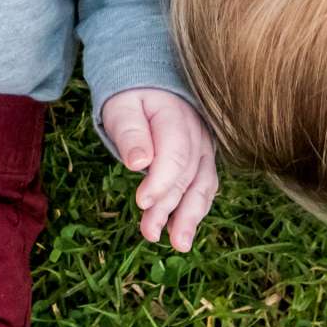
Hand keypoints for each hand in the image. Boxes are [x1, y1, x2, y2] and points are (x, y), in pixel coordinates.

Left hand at [100, 88, 218, 251]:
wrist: (151, 82)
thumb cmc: (131, 96)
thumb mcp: (122, 106)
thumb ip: (130, 132)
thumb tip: (138, 163)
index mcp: (177, 117)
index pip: (174, 155)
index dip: (160, 181)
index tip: (141, 202)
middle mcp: (198, 134)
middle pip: (187, 175)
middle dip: (169, 207)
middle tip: (150, 234)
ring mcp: (204, 147)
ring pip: (202, 185)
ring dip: (190, 216)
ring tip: (179, 244)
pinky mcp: (203, 159)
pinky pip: (204, 186)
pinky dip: (195, 208)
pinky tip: (182, 230)